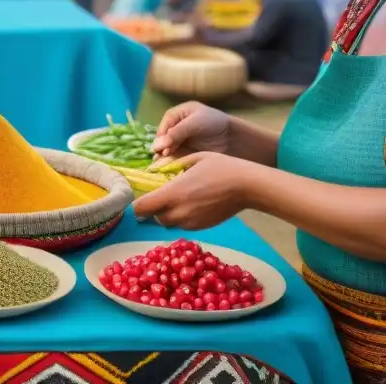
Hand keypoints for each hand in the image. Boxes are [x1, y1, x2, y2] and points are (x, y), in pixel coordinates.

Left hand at [132, 152, 257, 229]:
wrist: (247, 186)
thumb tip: (154, 170)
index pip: (141, 208)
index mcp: (173, 194)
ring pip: (169, 222)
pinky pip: (183, 225)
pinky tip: (193, 203)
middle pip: (154, 217)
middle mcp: (179, 212)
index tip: (142, 195)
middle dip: (154, 208)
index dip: (138, 204)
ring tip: (179, 197)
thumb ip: (170, 166)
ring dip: (168, 213)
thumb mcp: (193, 159)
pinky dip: (182, 217)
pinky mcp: (202, 227)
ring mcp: (191, 222)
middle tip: (161, 194)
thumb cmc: (220, 167)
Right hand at [150, 101, 231, 163]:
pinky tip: (170, 169)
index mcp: (176, 115)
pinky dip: (172, 163)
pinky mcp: (185, 153)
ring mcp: (180, 141)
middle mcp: (175, 128)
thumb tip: (155, 146)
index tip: (162, 149)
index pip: (164, 126)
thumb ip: (176, 133)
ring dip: (165, 158)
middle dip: (162, 149)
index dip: (162, 138)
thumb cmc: (214, 123)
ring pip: (167, 151)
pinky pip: (174, 158)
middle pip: (163, 140)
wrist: (232, 138)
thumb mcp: (194, 123)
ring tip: (164, 166)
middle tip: (162, 159)